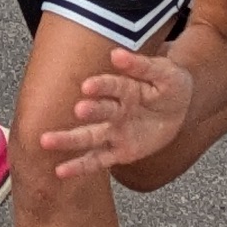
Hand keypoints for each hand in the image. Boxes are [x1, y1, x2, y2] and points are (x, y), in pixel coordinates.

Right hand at [49, 43, 195, 177]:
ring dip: (69, 140)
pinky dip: (80, 167)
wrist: (181, 108)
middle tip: (78, 110)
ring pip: (89, 137)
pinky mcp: (121, 152)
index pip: (111, 86)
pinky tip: (60, 172)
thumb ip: (142, 65)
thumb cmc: (170, 85)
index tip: (88, 86)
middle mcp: (115, 110)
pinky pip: (99, 160)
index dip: (101, 85)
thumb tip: (116, 54)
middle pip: (97, 111)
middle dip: (88, 111)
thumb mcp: (165, 72)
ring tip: (45, 141)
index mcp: (125, 88)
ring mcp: (115, 132)